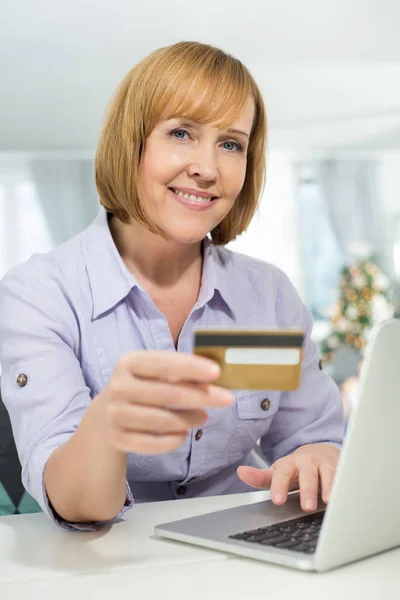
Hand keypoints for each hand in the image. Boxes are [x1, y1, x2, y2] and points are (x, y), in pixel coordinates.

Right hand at [101, 351, 232, 454]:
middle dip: (201, 396)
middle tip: (227, 399)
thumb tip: (214, 377)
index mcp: (128, 362)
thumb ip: (178, 372)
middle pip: (168, 394)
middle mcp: (118, 387)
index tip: (217, 372)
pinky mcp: (118, 439)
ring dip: (190, 419)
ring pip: (163, 420)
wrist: (104, 416)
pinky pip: (154, 443)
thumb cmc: (140, 387)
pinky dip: (174, 439)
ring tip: (204, 417)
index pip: (163, 363)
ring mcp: (116, 414)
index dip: (191, 367)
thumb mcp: (152, 372)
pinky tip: (184, 432)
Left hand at [237, 443, 339, 511]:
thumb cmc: (295, 469)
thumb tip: (241, 472)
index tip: (277, 500)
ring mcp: (325, 466)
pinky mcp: (340, 471)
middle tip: (306, 507)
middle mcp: (308, 463)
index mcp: (289, 464)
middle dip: (307, 490)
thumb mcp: (277, 472)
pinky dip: (345, 486)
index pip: (282, 474)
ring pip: (328, 474)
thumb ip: (260, 477)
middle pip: (307, 474)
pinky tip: (346, 498)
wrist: (319, 453)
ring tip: (329, 502)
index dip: (280, 487)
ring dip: (329, 487)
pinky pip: (343, 478)